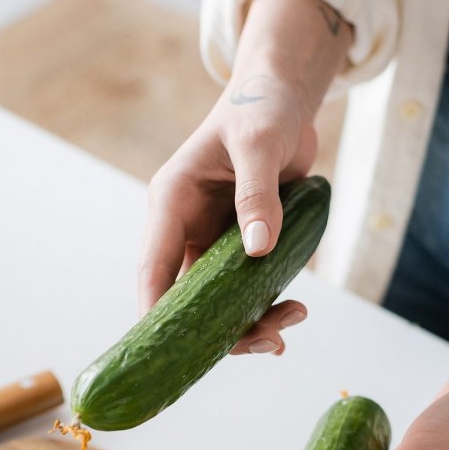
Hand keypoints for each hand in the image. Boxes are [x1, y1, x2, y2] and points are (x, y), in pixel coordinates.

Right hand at [140, 75, 316, 353]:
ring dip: (251, 322)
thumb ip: (257, 194)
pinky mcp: (241, 246)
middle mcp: (185, 228)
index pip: (154, 268)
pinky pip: (247, 289)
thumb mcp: (259, 142)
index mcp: (171, 203)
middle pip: (187, 299)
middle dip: (221, 330)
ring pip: (218, 302)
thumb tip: (257, 251)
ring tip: (293, 318)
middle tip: (269, 342)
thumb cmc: (261, 108)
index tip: (166, 349)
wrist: (285, 100)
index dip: (156, 311)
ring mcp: (213, 240)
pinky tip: (294, 310)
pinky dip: (268, 306)